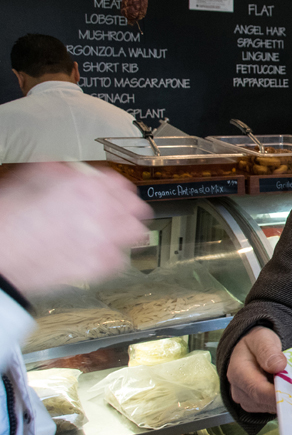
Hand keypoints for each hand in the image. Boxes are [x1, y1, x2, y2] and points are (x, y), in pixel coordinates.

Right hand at [0, 163, 150, 293]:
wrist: (0, 255)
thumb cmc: (8, 220)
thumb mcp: (29, 180)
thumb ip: (56, 172)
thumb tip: (65, 170)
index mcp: (87, 184)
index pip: (119, 183)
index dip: (113, 189)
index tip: (110, 194)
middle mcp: (103, 209)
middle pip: (135, 207)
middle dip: (125, 209)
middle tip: (115, 214)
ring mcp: (106, 238)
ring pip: (135, 232)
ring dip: (125, 232)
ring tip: (112, 235)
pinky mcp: (101, 264)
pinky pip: (119, 260)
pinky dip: (110, 258)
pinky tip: (96, 255)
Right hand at [228, 326, 286, 413]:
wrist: (250, 349)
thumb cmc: (257, 343)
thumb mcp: (263, 339)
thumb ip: (268, 351)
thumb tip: (278, 366)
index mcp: (238, 372)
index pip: (257, 390)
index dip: (277, 394)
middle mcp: (238, 390)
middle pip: (263, 402)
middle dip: (284, 399)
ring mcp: (245, 400)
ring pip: (267, 408)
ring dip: (284, 401)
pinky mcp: (254, 404)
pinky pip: (268, 408)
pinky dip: (281, 402)